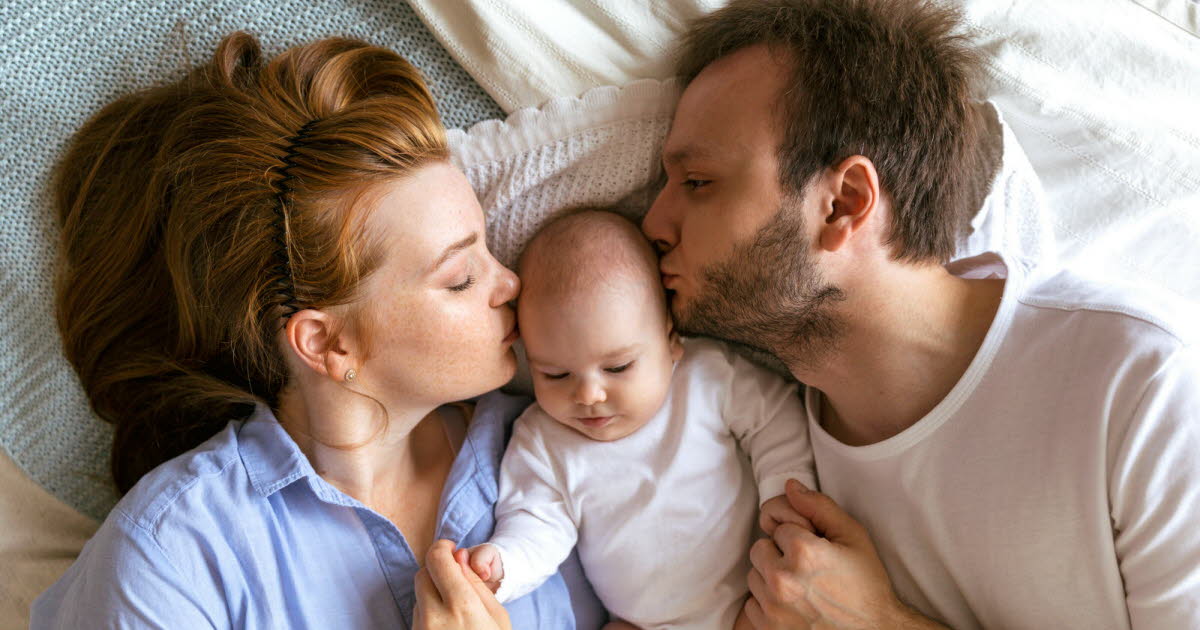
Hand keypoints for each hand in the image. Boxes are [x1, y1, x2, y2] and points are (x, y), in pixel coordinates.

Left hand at [413, 539, 511, 629]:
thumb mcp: (498, 616)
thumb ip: (477, 584)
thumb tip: (460, 557)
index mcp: (462, 605)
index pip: (438, 559)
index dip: (442, 548)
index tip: (451, 550)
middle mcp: (435, 616)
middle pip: (423, 574)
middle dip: (437, 569)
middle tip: (454, 577)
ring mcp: (421, 629)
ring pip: (418, 596)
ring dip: (433, 592)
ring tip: (453, 606)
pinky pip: (417, 615)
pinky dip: (429, 611)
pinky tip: (447, 621)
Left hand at [743, 480, 941, 628]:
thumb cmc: (866, 584)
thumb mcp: (852, 536)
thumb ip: (819, 506)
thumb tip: (790, 486)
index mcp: (803, 552)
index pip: (778, 526)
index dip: (797, 536)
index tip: (814, 550)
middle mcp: (783, 580)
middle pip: (760, 548)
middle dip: (779, 553)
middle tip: (806, 568)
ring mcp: (774, 607)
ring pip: (754, 575)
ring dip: (771, 577)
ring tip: (801, 586)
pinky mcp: (769, 628)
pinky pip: (752, 604)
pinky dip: (768, 602)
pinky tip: (793, 604)